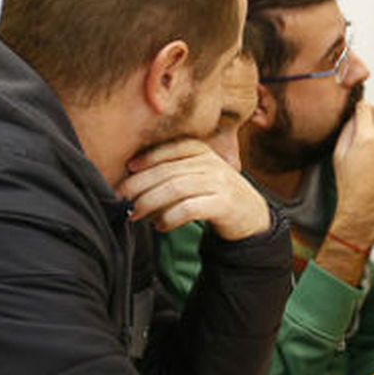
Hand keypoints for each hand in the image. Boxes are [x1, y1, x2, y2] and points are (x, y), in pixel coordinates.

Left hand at [118, 139, 269, 240]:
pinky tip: (161, 226)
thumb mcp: (200, 173)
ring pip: (175, 188)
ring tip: (135, 214)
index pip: (172, 149)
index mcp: (204, 152)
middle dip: (140, 185)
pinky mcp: (224, 205)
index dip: (148, 157)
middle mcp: (212, 164)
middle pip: (168, 171)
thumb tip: (132, 177)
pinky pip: (189, 209)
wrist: (251, 215)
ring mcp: (220, 184)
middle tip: (122, 198)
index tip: (128, 168)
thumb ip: (175, 169)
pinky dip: (169, 218)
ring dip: (150, 202)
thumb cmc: (215, 194)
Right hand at [327, 102, 373, 247]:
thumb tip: (353, 118)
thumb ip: (347, 131)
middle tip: (365, 117)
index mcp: (366, 138)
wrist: (364, 206)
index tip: (358, 108)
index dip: (359, 106)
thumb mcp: (339, 154)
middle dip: (372, 110)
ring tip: (372, 136)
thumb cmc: (350, 185)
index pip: (366, 107)